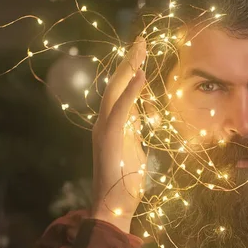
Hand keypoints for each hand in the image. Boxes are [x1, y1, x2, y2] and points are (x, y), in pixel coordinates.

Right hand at [91, 37, 146, 228]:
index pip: (121, 92)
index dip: (130, 71)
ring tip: (140, 48)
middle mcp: (105, 123)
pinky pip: (121, 109)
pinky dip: (130, 90)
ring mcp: (105, 129)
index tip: (141, 54)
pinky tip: (139, 74)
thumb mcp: (133, 151)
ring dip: (129, 68)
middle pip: (116, 85)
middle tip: (142, 41)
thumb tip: (138, 119)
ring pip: (116, 91)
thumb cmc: (125, 183)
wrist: (113, 205)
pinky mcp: (110, 137)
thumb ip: (133, 133)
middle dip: (129, 61)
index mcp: (112, 125)